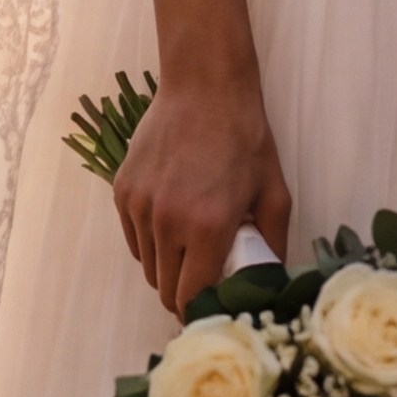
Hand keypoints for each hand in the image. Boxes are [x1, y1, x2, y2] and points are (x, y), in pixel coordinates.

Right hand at [115, 69, 290, 316]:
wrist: (204, 86)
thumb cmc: (244, 137)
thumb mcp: (274, 191)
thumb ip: (272, 244)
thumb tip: (269, 283)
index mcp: (208, 227)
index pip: (192, 297)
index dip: (201, 309)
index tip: (212, 306)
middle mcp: (168, 222)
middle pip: (164, 289)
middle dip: (184, 294)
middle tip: (203, 280)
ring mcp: (140, 206)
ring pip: (147, 266)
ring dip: (167, 267)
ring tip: (190, 247)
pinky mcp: (122, 191)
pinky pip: (133, 238)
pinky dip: (150, 243)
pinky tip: (171, 225)